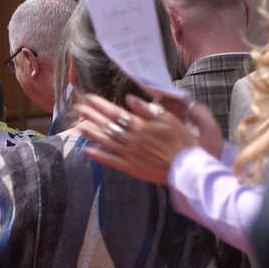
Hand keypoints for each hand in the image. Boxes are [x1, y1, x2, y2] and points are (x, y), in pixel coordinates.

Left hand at [73, 94, 203, 185]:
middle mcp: (132, 139)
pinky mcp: (131, 168)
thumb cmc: (186, 143)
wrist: (189, 169)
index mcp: (142, 125)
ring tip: (78, 125)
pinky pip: (111, 161)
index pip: (116, 112)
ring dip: (91, 133)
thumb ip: (149, 109)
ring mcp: (130, 154)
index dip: (101, 105)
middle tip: (78, 108)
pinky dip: (98, 156)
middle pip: (107, 125)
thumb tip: (130, 99)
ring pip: (106, 141)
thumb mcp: (172, 119)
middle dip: (92, 115)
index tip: (89, 98)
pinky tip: (87, 151)